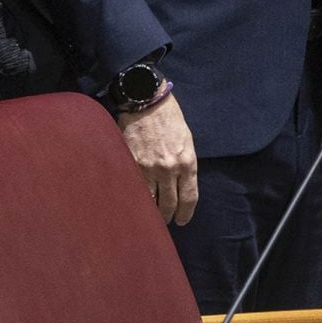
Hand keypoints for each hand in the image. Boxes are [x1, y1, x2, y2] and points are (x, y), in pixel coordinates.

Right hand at [119, 91, 198, 225]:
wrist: (147, 101)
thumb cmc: (169, 119)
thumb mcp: (186, 141)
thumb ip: (184, 164)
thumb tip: (180, 185)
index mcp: (187, 162)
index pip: (189, 198)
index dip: (185, 213)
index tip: (182, 220)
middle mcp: (169, 169)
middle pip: (170, 204)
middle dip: (168, 216)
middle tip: (166, 220)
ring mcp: (149, 168)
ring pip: (151, 201)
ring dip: (152, 211)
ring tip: (151, 215)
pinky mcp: (132, 164)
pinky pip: (135, 189)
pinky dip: (137, 198)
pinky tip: (137, 202)